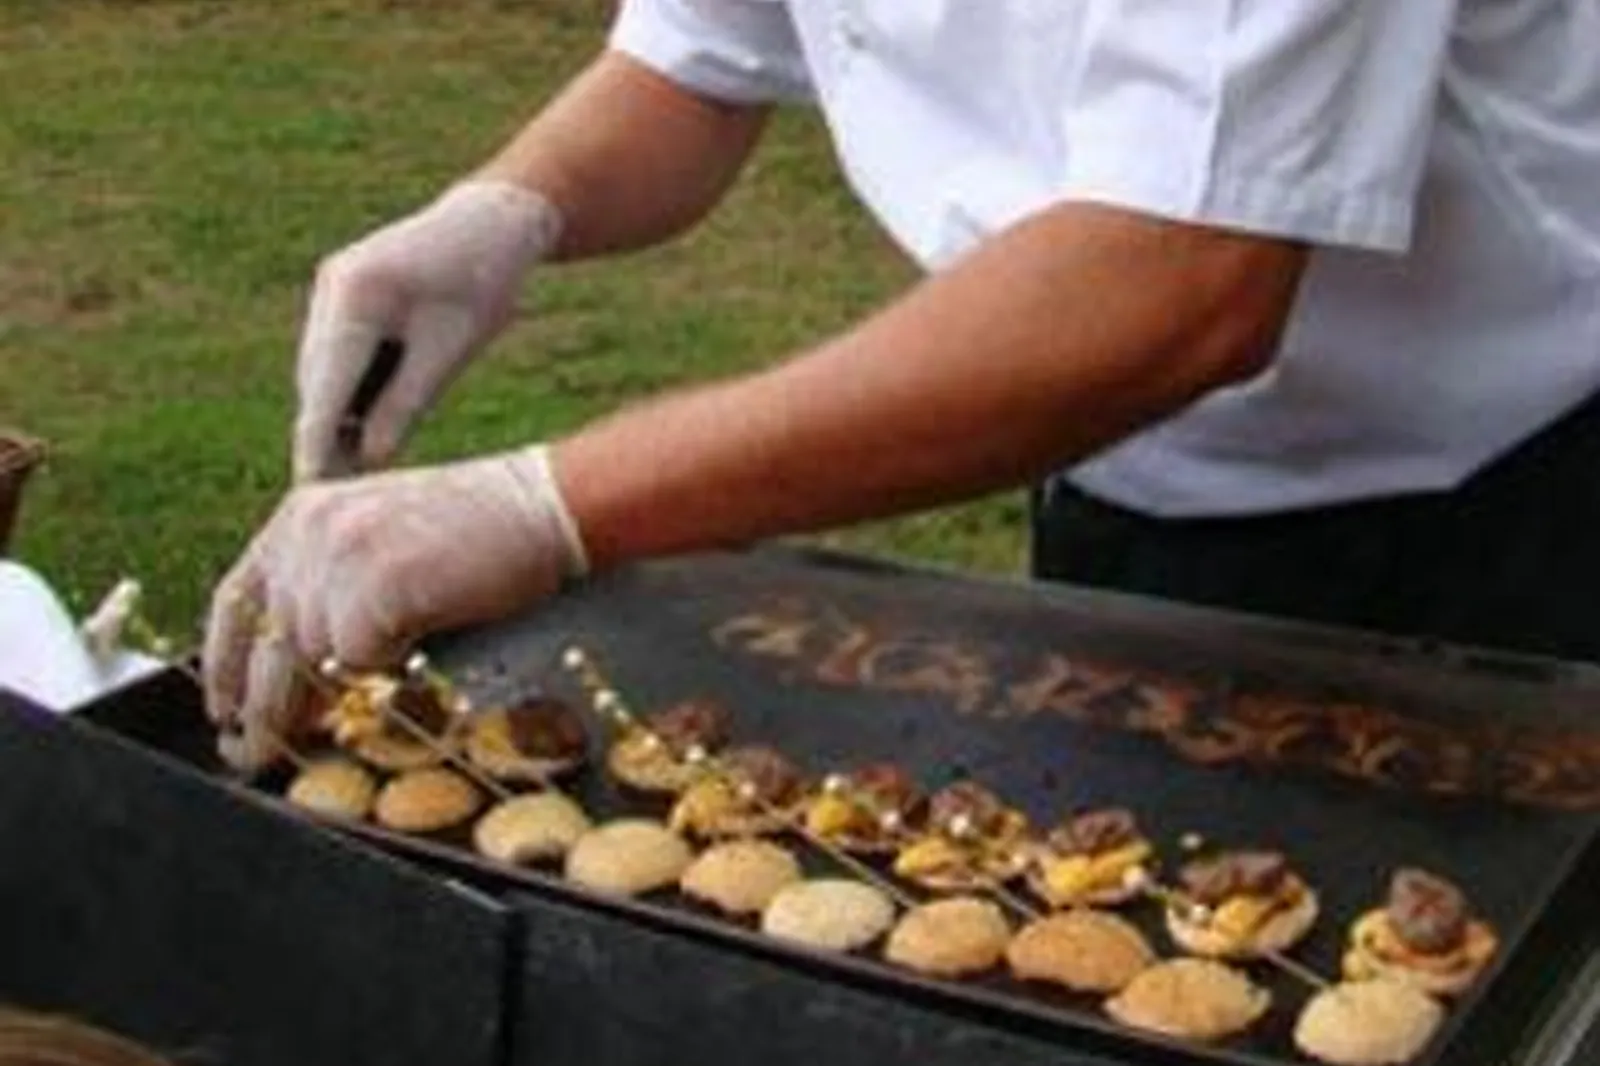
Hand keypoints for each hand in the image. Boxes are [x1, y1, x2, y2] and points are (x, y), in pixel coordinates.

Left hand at [204, 446, 586, 771]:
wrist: (543, 506)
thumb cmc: (479, 532)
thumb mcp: (380, 537)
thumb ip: (330, 585)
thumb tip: (295, 673)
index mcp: (301, 515)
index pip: (235, 601)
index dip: (223, 663)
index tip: (222, 709)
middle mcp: (307, 531)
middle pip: (267, 645)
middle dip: (264, 708)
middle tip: (258, 754)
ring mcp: (338, 558)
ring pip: (312, 660)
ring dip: (344, 685)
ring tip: (376, 687)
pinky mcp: (373, 589)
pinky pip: (359, 663)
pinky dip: (388, 668)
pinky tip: (421, 642)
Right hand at [293, 179, 562, 481]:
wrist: (493, 221)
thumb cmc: (483, 282)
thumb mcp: (451, 349)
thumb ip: (407, 403)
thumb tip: (370, 460)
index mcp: (357, 296)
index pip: (327, 385)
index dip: (316, 440)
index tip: (307, 490)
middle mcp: (331, 289)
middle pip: (319, 381)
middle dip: (321, 436)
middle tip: (323, 500)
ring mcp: (333, 290)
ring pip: (327, 372)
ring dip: (336, 418)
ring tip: (342, 476)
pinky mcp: (345, 297)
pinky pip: (341, 357)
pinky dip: (352, 393)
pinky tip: (364, 432)